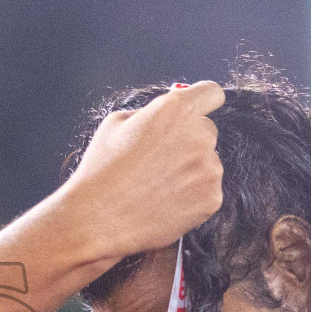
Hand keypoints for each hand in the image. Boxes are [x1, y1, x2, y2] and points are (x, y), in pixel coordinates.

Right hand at [59, 82, 225, 261]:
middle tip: (161, 160)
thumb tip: (165, 116)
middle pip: (208, 131)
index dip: (202, 101)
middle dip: (190, 141)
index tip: (197, 110)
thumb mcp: (115, 124)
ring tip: (158, 186)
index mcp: (177, 109)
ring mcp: (209, 169)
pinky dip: (193, 196)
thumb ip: (149, 113)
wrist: (98, 218)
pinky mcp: (211, 198)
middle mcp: (199, 136)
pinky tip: (166, 202)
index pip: (211, 93)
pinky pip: (208, 190)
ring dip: (191, 170)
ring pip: (208, 163)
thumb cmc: (102, 170)